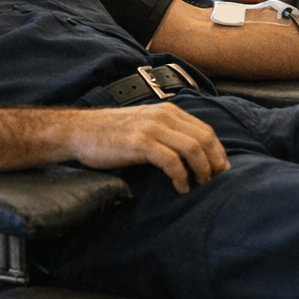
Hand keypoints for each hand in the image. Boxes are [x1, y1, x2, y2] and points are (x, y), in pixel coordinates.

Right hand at [62, 103, 228, 193]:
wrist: (78, 132)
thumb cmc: (110, 133)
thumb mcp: (145, 125)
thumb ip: (167, 132)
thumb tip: (191, 154)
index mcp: (168, 111)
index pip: (205, 130)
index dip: (218, 152)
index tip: (221, 170)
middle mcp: (163, 116)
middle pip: (204, 138)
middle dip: (215, 162)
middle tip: (216, 181)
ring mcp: (151, 128)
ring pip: (192, 148)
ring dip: (202, 170)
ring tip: (200, 185)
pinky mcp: (139, 143)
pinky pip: (171, 161)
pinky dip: (181, 177)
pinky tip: (180, 188)